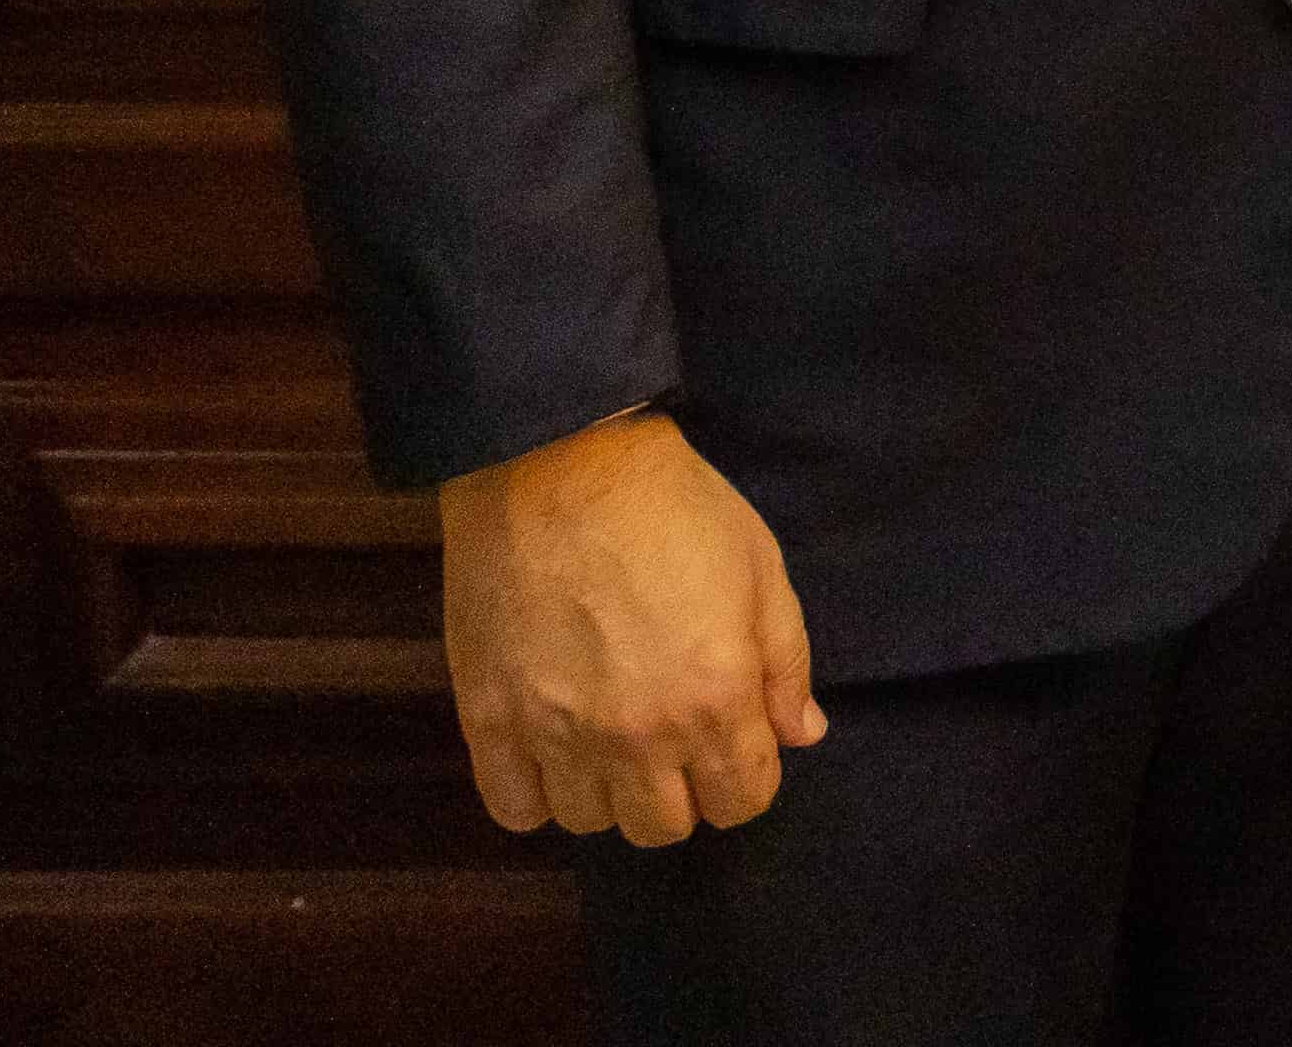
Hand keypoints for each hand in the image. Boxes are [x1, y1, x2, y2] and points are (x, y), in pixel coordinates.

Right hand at [434, 409, 825, 843]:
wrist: (558, 463)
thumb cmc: (673, 507)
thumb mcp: (760, 569)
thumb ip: (786, 664)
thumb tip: (801, 736)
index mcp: (716, 700)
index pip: (742, 802)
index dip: (744, 778)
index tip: (730, 743)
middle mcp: (639, 736)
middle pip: (663, 828)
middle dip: (678, 790)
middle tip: (668, 736)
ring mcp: (558, 736)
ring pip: (590, 824)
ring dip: (606, 791)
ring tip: (605, 733)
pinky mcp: (490, 722)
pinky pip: (516, 811)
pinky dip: (536, 794)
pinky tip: (550, 749)